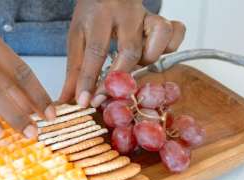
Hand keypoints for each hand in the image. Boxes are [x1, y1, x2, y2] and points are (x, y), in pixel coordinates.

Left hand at [59, 0, 185, 107]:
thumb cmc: (92, 15)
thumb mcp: (77, 38)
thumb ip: (74, 70)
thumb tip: (67, 100)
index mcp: (100, 17)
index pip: (96, 52)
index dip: (90, 81)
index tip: (86, 101)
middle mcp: (126, 15)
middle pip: (129, 52)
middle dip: (118, 79)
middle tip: (107, 96)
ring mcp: (146, 16)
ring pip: (159, 41)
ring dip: (147, 60)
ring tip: (134, 66)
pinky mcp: (161, 19)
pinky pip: (176, 32)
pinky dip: (169, 47)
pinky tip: (153, 53)